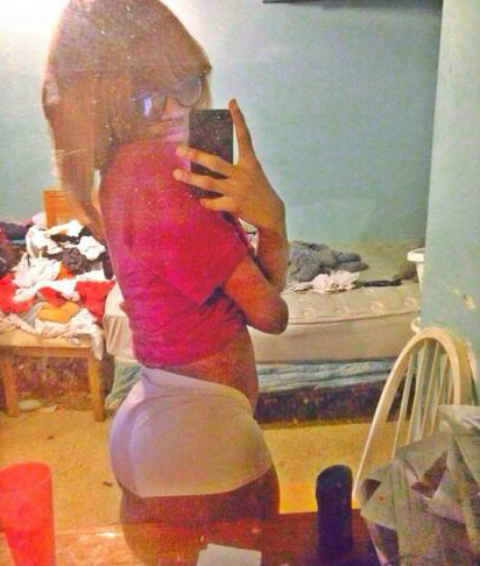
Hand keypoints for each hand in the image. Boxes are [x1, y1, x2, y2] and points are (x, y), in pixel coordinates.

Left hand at [173, 99, 284, 232]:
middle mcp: (243, 175)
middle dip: (196, 155)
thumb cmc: (259, 191)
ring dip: (191, 178)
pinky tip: (200, 200)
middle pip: (216, 162)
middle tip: (180, 149)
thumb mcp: (253, 173)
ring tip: (177, 174)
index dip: (239, 119)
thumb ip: (236, 167)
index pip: (244, 137)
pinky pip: (213, 202)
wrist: (271, 214)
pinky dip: (205, 202)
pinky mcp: (234, 206)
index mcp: (250, 163)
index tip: (232, 102)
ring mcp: (237, 190)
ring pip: (209, 183)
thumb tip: (211, 162)